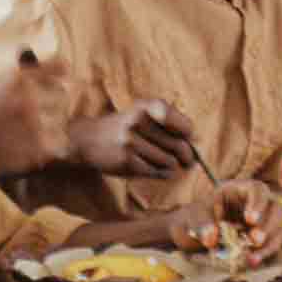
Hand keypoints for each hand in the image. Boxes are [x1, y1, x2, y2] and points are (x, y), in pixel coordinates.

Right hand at [0, 49, 73, 176]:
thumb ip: (14, 74)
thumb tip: (38, 59)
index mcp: (16, 78)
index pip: (60, 66)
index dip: (64, 72)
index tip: (64, 79)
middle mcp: (27, 96)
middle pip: (62, 95)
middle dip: (52, 106)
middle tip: (35, 116)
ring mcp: (34, 121)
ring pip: (61, 120)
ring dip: (49, 127)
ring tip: (25, 133)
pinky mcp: (38, 144)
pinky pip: (59, 141)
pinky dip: (49, 145)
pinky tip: (29, 146)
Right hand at [68, 99, 195, 176]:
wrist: (87, 140)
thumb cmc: (122, 128)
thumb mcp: (141, 113)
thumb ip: (167, 122)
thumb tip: (194, 145)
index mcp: (147, 107)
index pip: (183, 124)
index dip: (188, 134)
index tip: (187, 138)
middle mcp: (139, 122)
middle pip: (179, 146)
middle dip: (186, 156)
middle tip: (188, 160)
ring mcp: (132, 142)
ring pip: (169, 162)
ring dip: (172, 166)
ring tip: (169, 165)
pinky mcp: (127, 161)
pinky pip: (156, 172)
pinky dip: (162, 174)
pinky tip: (159, 171)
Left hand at [166, 179, 281, 265]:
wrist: (194, 234)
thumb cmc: (197, 217)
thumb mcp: (194, 215)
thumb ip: (201, 224)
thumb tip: (210, 238)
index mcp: (241, 190)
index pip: (258, 190)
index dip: (258, 204)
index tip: (249, 219)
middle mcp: (257, 204)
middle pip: (276, 208)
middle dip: (268, 225)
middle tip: (254, 240)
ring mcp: (263, 222)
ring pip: (278, 228)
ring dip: (269, 243)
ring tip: (252, 257)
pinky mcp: (263, 239)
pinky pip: (273, 245)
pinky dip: (265, 254)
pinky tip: (252, 261)